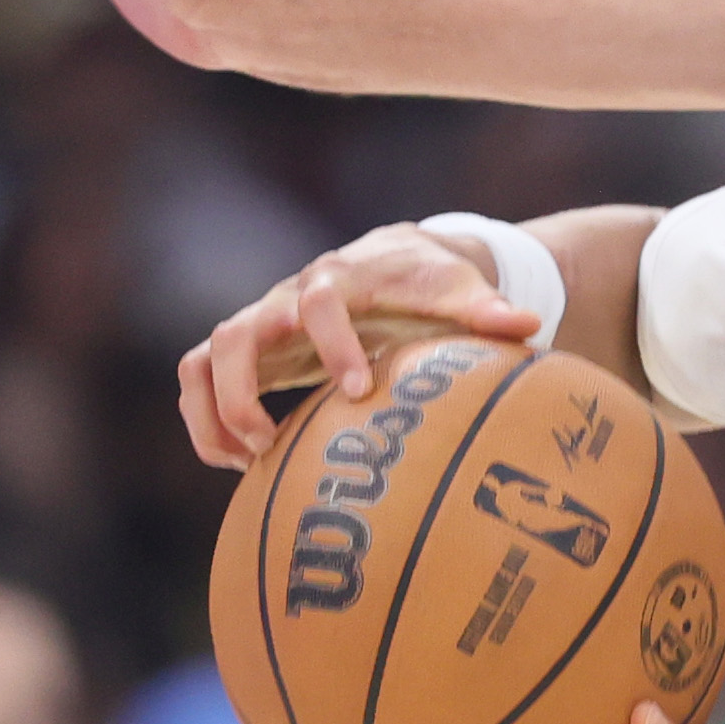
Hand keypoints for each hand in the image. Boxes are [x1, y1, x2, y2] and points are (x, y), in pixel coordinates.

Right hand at [183, 222, 538, 465]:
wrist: (391, 260)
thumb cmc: (426, 281)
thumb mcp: (457, 289)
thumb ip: (486, 308)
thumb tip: (528, 326)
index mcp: (340, 280)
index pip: (320, 303)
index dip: (334, 345)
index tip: (359, 391)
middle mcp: (286, 300)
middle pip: (235, 334)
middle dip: (243, 391)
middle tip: (272, 441)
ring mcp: (259, 325)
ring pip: (203, 360)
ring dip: (214, 412)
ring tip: (250, 460)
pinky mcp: (248, 351)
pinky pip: (197, 379)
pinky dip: (205, 420)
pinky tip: (238, 463)